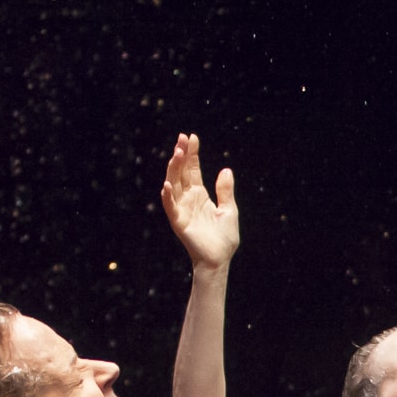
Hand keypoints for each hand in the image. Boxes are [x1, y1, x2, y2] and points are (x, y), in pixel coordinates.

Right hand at [162, 132, 240, 270]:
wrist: (220, 259)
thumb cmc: (224, 237)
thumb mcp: (229, 209)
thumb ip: (225, 190)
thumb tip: (226, 169)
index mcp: (199, 195)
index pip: (192, 169)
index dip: (192, 154)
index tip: (191, 137)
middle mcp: (188, 199)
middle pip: (181, 172)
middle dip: (181, 155)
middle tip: (182, 138)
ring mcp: (181, 209)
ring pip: (174, 184)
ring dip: (173, 169)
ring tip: (177, 153)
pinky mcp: (178, 222)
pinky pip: (171, 207)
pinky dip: (168, 196)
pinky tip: (167, 184)